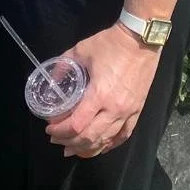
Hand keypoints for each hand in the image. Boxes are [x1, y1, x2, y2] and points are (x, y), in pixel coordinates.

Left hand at [45, 24, 161, 157]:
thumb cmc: (110, 44)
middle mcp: (114, 109)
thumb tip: (51, 80)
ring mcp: (128, 113)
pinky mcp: (137, 111)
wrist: (140, 40)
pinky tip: (100, 147)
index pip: (77, 125)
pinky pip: (123, 136)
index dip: (60, 131)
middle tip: (56, 140)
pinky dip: (109, 145)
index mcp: (99, 95)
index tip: (49, 128)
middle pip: (89, 137)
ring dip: (87, 148)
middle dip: (69, 142)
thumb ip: (63, 66)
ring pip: (106, 141)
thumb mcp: (81, 50)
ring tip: (73, 149)